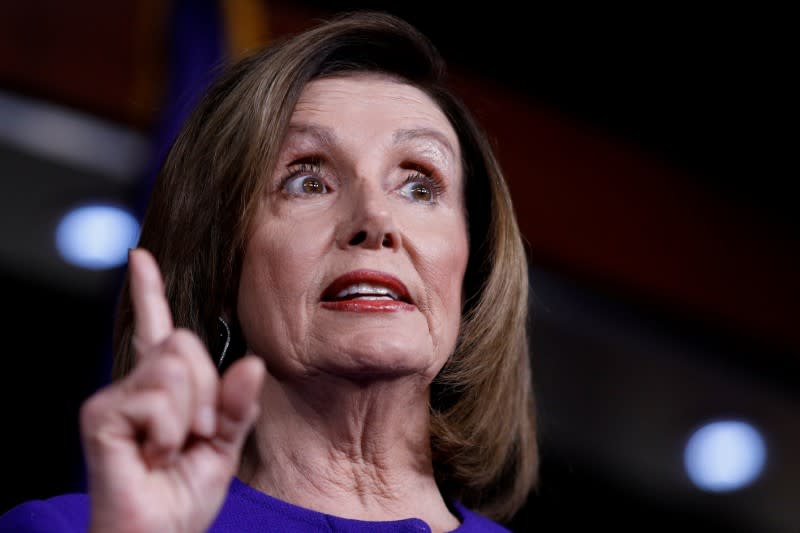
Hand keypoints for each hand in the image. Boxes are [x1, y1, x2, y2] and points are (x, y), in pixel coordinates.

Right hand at [80, 248, 264, 532]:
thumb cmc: (183, 496)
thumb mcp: (225, 445)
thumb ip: (238, 404)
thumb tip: (251, 362)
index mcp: (164, 389)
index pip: (157, 329)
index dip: (148, 291)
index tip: (140, 256)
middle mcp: (136, 385)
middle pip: (185, 345)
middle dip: (208, 393)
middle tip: (195, 436)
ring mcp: (115, 397)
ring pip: (175, 367)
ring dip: (191, 417)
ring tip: (170, 449)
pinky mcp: (101, 413)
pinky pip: (158, 398)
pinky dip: (170, 433)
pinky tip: (152, 456)